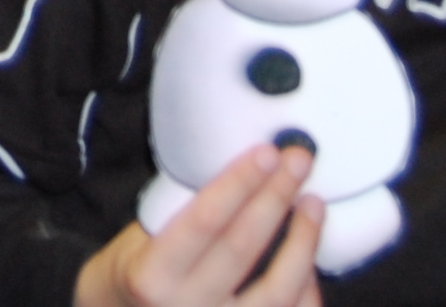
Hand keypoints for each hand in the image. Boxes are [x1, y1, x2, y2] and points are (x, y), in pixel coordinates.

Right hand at [74, 147, 322, 306]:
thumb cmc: (132, 276)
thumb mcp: (139, 241)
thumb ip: (184, 218)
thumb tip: (242, 176)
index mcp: (152, 275)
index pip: (204, 221)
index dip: (238, 184)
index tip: (265, 154)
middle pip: (242, 247)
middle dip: (275, 197)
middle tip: (297, 161)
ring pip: (279, 292)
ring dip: (302, 242)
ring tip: (312, 204)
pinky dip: (307, 289)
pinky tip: (311, 260)